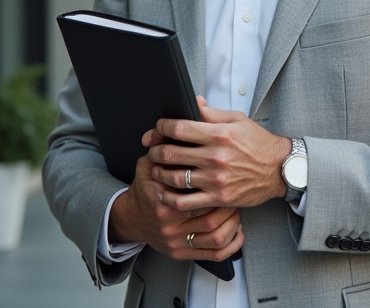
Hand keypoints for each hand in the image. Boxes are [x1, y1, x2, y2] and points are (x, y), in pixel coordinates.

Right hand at [108, 154, 244, 261]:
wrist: (131, 218)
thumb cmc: (146, 189)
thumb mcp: (148, 163)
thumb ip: (164, 143)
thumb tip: (184, 116)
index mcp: (162, 198)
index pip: (196, 189)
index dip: (216, 181)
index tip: (228, 172)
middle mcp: (168, 222)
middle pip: (209, 213)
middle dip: (228, 202)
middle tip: (239, 189)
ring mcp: (175, 240)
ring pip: (215, 233)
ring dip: (232, 221)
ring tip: (239, 207)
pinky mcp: (181, 253)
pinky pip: (213, 253)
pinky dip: (230, 244)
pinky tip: (238, 232)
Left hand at [142, 96, 291, 212]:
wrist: (279, 169)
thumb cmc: (258, 143)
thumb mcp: (238, 120)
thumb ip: (212, 114)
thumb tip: (194, 102)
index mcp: (219, 135)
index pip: (179, 129)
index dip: (162, 128)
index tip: (158, 129)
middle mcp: (216, 157)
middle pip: (171, 153)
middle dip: (155, 151)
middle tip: (152, 150)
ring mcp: (216, 179)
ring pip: (174, 178)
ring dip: (159, 173)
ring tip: (156, 169)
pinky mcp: (218, 197)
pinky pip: (186, 202)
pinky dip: (170, 198)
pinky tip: (165, 193)